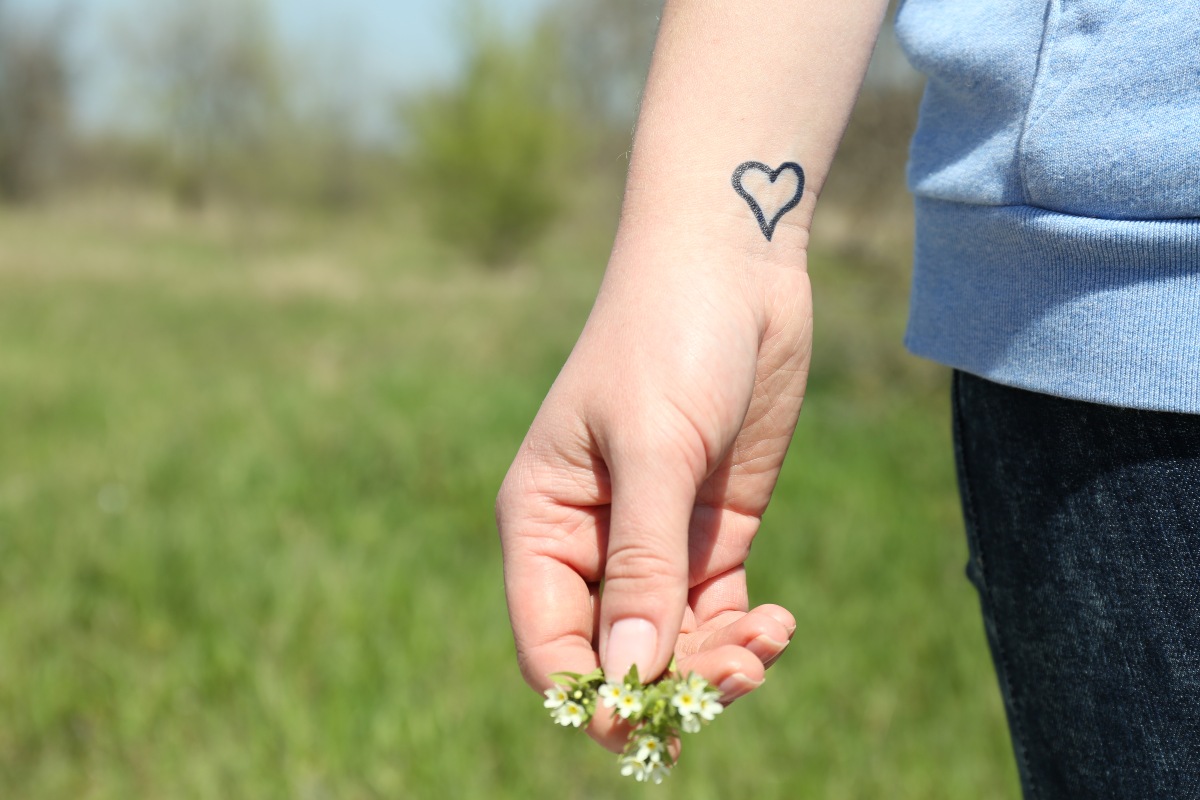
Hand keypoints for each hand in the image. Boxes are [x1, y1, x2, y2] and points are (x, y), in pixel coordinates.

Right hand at [496, 243, 811, 751]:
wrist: (734, 267)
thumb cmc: (669, 338)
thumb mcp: (654, 449)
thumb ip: (641, 562)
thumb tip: (626, 677)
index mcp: (545, 521)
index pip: (549, 639)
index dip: (588, 693)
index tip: (642, 724)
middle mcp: (593, 542)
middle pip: (616, 653)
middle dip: (670, 681)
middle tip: (736, 678)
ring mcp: (655, 539)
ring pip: (671, 643)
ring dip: (717, 663)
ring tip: (766, 645)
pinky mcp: (712, 529)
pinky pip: (717, 611)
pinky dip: (745, 634)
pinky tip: (778, 624)